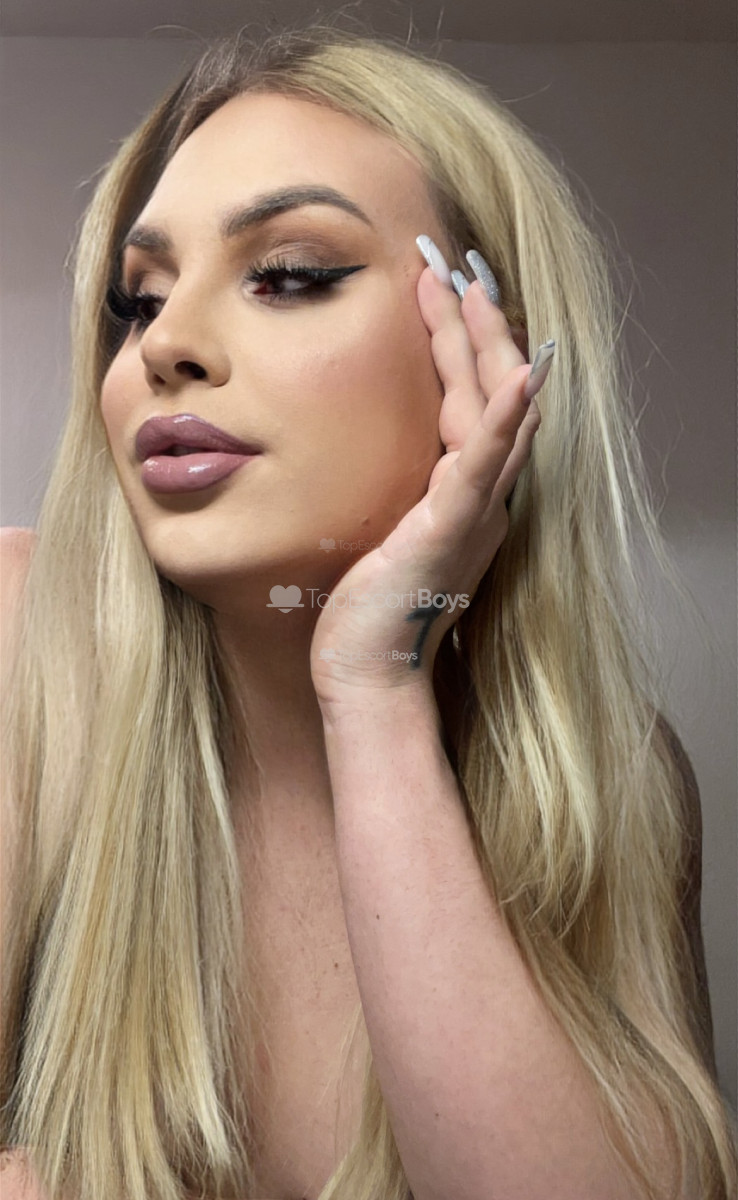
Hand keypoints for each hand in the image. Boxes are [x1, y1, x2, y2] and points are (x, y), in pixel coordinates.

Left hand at [310, 240, 552, 709]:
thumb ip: (383, 488)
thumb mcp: (374, 531)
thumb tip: (353, 446)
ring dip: (487, 348)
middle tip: (450, 267)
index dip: (458, 345)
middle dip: (472, 327)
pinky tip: (519, 374)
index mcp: (460, 494)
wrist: (364, 672)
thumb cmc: (359, 609)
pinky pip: (486, 464)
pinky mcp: (455, 528)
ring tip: (469, 289)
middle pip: (489, 394)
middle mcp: (480, 498)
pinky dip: (504, 418)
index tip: (436, 291)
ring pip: (495, 413)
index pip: (467, 402)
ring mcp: (475, 512)